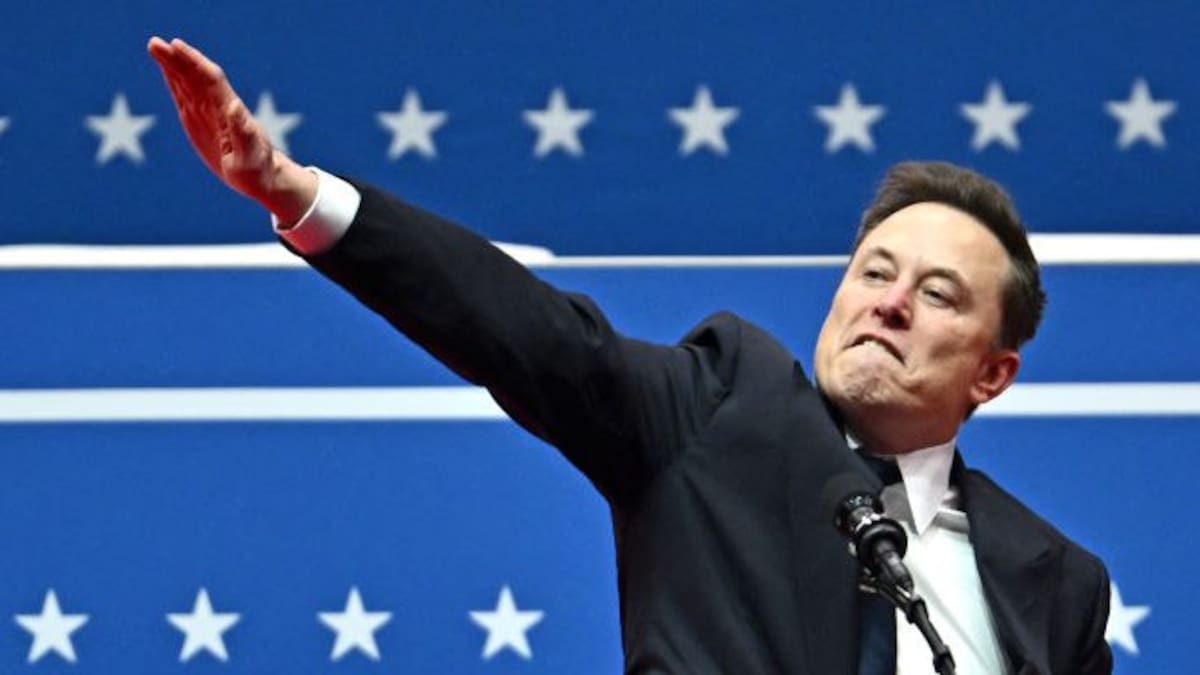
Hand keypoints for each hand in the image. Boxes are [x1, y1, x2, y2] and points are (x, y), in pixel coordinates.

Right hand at [147, 36, 315, 223]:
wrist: (262, 177)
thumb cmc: (258, 168)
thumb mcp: (250, 155)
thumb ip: (242, 131)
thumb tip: (234, 104)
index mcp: (229, 112)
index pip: (210, 80)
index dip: (193, 61)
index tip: (175, 46)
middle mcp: (218, 107)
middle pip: (195, 77)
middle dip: (177, 59)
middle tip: (154, 43)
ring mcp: (209, 114)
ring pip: (188, 84)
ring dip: (172, 66)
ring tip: (154, 47)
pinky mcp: (201, 123)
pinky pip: (185, 98)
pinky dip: (175, 82)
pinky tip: (166, 71)